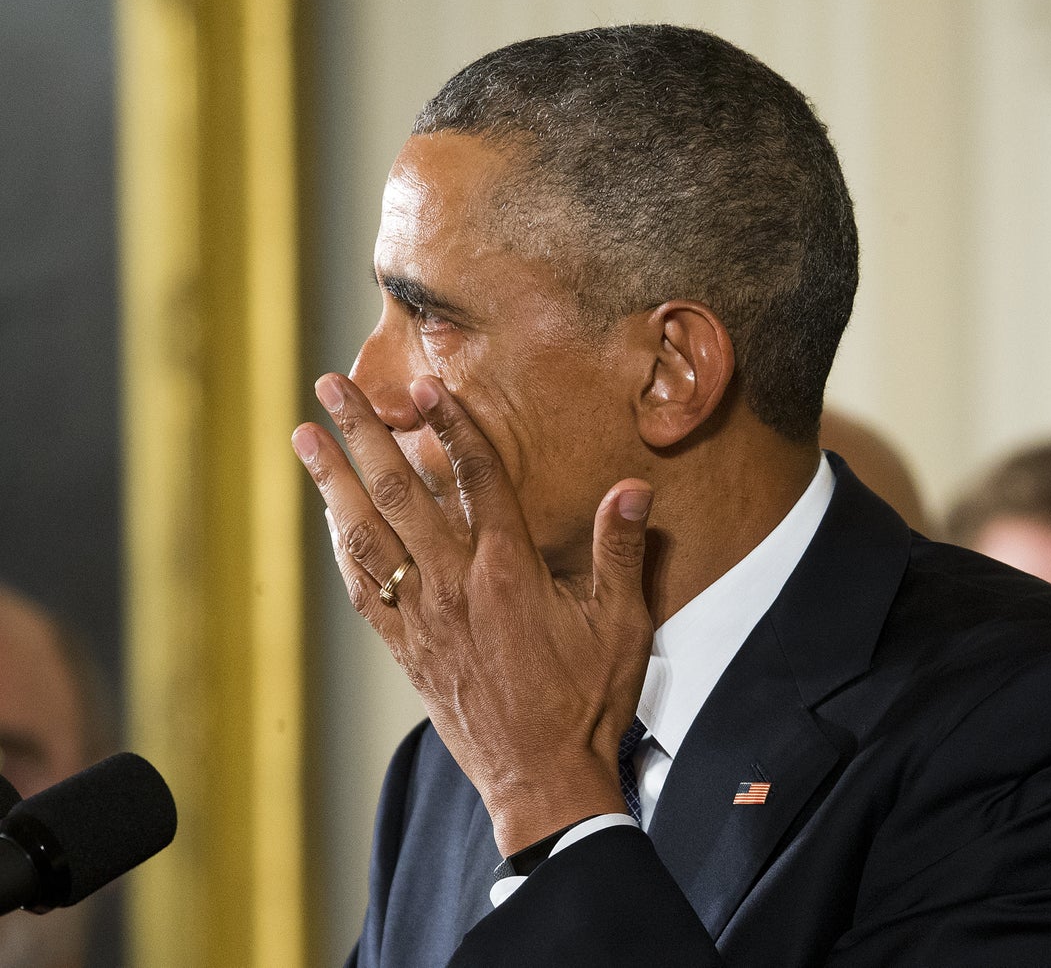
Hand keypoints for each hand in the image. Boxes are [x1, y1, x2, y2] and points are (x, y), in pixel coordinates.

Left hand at [292, 373, 653, 853]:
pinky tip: (328, 519)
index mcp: (509, 570)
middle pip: (401, 492)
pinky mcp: (406, 649)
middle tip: (331, 386)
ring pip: (367, 535)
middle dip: (362, 433)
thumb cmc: (586, 700)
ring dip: (333, 481)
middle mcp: (454, 585)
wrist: (542, 779)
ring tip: (305, 437)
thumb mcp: (621, 623)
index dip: (451, 424)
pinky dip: (341, 547)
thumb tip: (633, 488)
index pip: (475, 477)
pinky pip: (361, 589)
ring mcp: (422, 618)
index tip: (423, 382)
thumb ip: (621, 551)